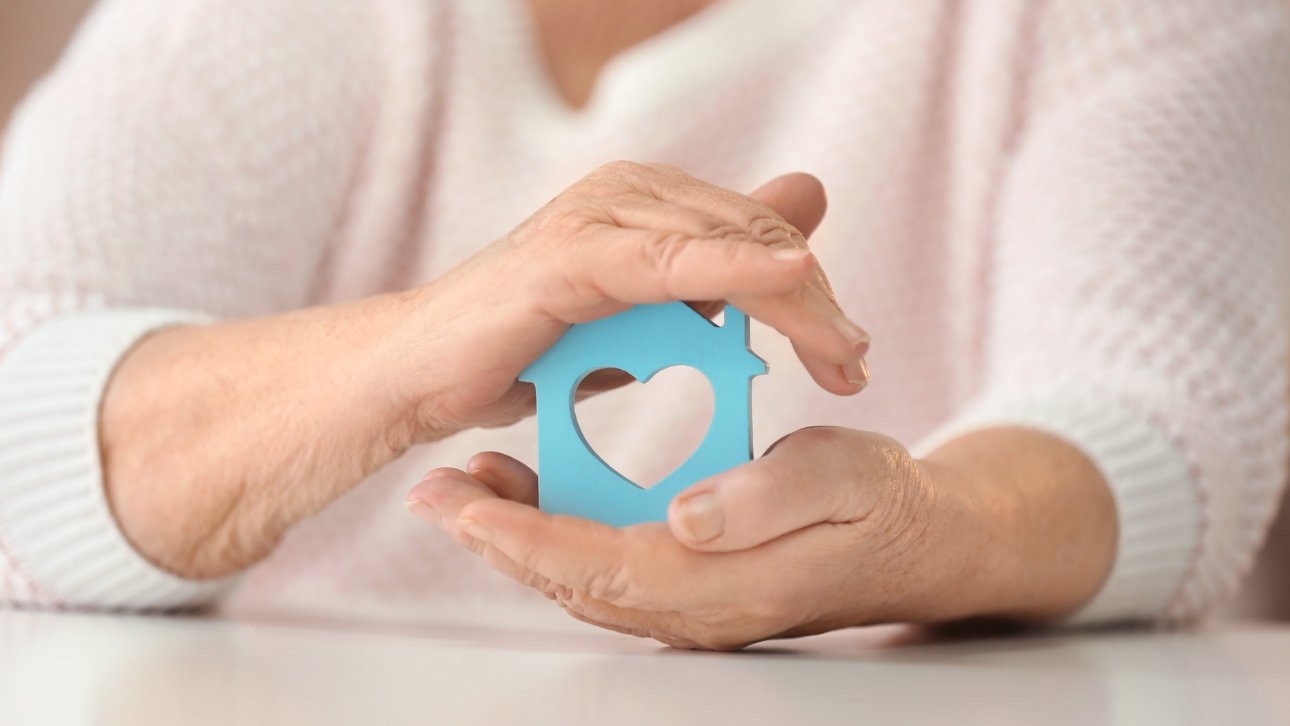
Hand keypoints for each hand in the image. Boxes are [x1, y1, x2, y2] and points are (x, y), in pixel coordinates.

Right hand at [385, 162, 869, 442]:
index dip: (813, 291)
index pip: (760, 230)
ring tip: (842, 353)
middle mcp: (629, 192)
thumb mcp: (639, 320)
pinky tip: (790, 275)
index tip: (849, 357)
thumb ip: (711, 274)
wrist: (422, 376)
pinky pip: (671, 257)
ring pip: (728, 243)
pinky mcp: (574, 252)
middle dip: (817, 302)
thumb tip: (795, 217)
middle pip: (757, 231)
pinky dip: (737, 265)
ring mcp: (600, 215)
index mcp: (648, 204)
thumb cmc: (524, 351)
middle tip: (855, 365)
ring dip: (798, 299)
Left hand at [407, 426, 1117, 649]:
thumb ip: (769, 497)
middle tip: (432, 493)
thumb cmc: (885, 505)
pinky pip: (605, 564)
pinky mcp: (692, 582)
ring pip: (580, 577)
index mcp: (725, 583)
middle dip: (496, 538)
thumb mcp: (845, 480)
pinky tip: (531, 495)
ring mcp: (691, 603)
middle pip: (572, 580)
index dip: (526, 532)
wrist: (922, 541)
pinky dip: (556, 531)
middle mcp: (695, 607)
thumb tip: (687, 514)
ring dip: (516, 538)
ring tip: (462, 490)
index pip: (601, 563)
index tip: (462, 500)